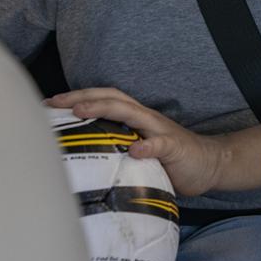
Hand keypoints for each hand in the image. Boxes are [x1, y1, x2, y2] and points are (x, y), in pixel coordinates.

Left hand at [49, 88, 227, 197]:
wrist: (210, 163)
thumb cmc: (169, 159)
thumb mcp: (137, 150)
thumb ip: (116, 146)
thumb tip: (80, 154)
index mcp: (135, 118)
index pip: (104, 99)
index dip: (78, 98)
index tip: (50, 103)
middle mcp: (145, 118)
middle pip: (112, 98)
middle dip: (82, 97)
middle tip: (56, 102)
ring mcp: (160, 131)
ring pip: (131, 113)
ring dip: (104, 109)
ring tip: (81, 112)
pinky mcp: (175, 147)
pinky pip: (161, 144)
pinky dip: (148, 146)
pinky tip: (135, 150)